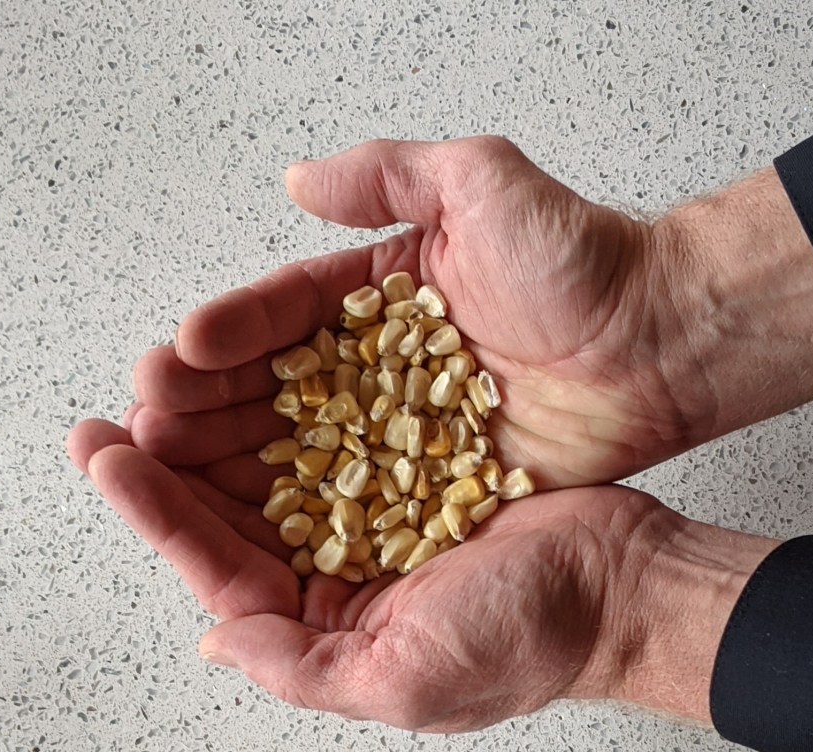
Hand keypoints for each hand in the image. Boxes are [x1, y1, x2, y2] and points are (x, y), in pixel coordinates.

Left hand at [68, 420, 774, 729]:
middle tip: (116, 410)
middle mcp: (341, 564)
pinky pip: (338, 421)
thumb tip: (215, 639)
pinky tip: (258, 364)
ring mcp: (376, 508)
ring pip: (276, 458)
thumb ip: (302, 667)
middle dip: (171, 461)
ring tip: (169, 374)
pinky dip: (296, 394)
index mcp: (329, 619)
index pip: (221, 565)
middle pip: (235, 508)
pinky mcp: (412, 458)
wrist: (624, 578)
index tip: (108, 459)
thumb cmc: (530, 636)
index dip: (159, 513)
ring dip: (222, 420)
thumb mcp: (408, 679)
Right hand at [126, 136, 690, 487]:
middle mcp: (384, 365)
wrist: (661, 341)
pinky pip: (359, 495)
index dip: (230, 334)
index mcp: (382, 296)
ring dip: (237, 458)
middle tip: (150, 421)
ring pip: (303, 444)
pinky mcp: (436, 478)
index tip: (179, 352)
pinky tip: (253, 517)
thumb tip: (295, 180)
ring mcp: (406, 427)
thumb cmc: (583, 261)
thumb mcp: (483, 182)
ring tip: (173, 469)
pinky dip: (306, 506)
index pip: (286, 313)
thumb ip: (389, 173)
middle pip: (277, 385)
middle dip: (209, 403)